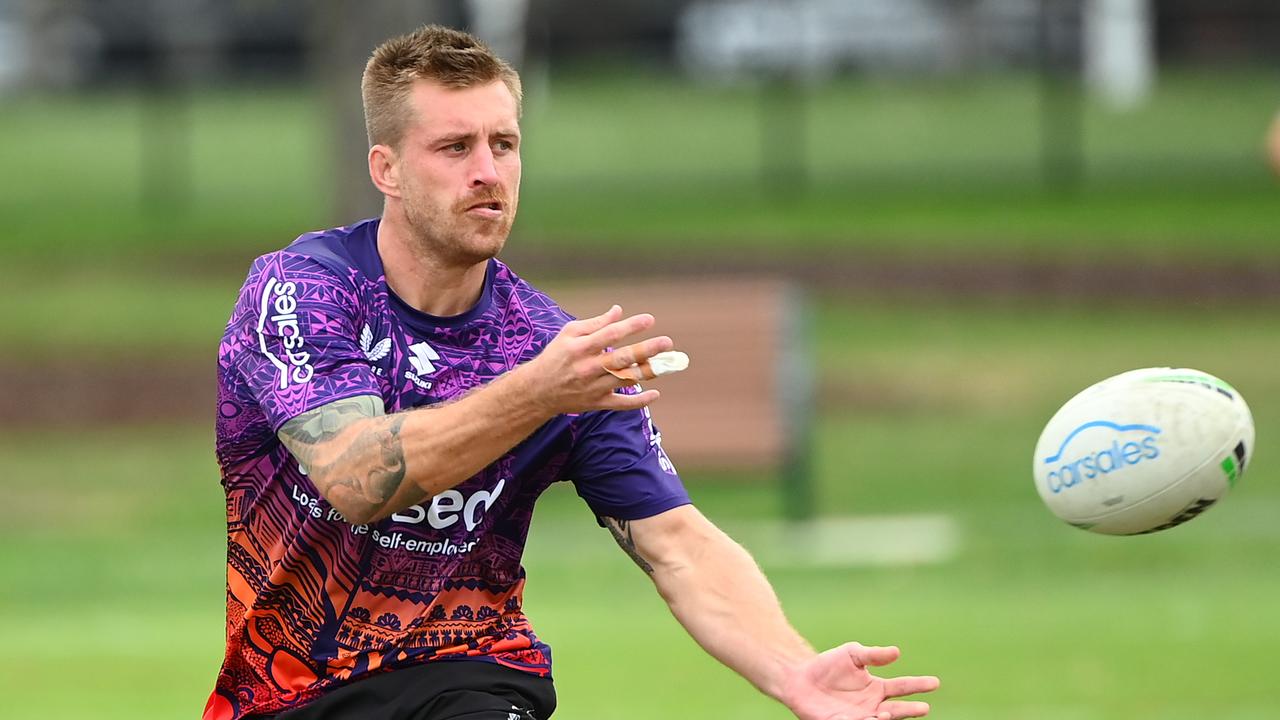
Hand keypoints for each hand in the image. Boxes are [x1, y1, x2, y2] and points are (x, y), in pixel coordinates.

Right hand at [522, 305, 673, 414]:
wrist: (537, 391)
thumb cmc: (556, 356)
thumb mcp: (569, 334)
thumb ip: (596, 323)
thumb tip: (618, 310)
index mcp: (580, 348)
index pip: (610, 335)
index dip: (631, 326)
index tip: (650, 319)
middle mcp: (588, 368)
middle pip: (622, 358)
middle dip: (646, 350)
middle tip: (667, 342)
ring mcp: (593, 388)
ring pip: (626, 380)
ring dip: (648, 372)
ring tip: (667, 363)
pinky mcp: (597, 403)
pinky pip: (621, 404)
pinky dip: (639, 401)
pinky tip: (656, 393)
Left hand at [779, 644, 938, 719]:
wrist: (800, 677)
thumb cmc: (827, 665)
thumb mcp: (852, 654)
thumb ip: (873, 655)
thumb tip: (897, 652)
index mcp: (877, 688)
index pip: (902, 687)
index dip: (918, 685)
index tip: (935, 682)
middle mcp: (872, 706)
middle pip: (897, 710)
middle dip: (910, 710)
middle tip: (923, 707)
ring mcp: (858, 717)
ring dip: (886, 718)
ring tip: (887, 712)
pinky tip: (871, 719)